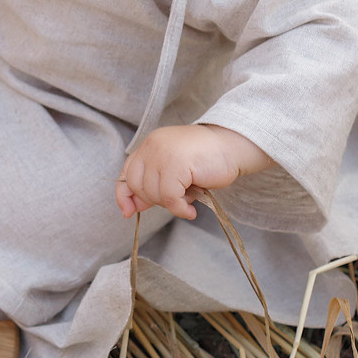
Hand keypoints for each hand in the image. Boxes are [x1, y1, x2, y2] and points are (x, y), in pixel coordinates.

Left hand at [116, 124, 273, 219]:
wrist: (233, 147)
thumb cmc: (206, 160)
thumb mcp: (173, 171)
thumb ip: (153, 184)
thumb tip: (132, 207)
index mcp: (149, 145)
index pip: (126, 173)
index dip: (124, 195)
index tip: (128, 211)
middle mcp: (152, 146)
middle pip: (137, 186)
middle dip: (154, 201)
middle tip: (176, 200)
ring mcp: (163, 153)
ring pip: (153, 193)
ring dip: (170, 204)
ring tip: (188, 198)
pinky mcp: (176, 164)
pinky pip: (169, 197)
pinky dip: (179, 209)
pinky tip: (191, 211)